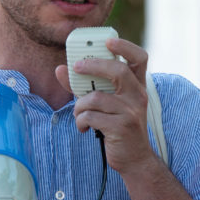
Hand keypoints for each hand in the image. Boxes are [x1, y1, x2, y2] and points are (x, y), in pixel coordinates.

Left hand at [54, 38, 153, 173]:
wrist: (134, 158)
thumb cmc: (117, 126)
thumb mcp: (105, 103)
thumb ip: (84, 86)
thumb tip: (60, 69)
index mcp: (137, 86)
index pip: (140, 58)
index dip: (125, 46)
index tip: (107, 41)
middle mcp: (138, 95)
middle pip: (118, 70)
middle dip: (94, 65)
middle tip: (77, 67)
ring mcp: (131, 111)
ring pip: (95, 97)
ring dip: (80, 106)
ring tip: (79, 114)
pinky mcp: (122, 127)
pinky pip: (91, 116)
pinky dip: (81, 121)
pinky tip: (83, 127)